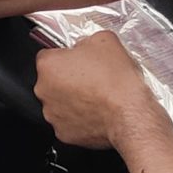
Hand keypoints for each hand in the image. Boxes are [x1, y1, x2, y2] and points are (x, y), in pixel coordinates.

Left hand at [34, 33, 148, 148]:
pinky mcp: (62, 132)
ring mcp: (52, 113)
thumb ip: (87, 40)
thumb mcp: (105, 40)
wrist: (129, 114)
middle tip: (91, 78)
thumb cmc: (116, 81)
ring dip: (72, 98)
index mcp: (49, 65)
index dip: (66, 55)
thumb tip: (86, 45)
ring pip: (59, 102)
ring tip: (96, 96)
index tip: (78, 59)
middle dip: (68, 78)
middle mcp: (44, 90)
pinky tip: (95, 111)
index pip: (48, 54)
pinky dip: (79, 118)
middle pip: (52, 80)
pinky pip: (68, 121)